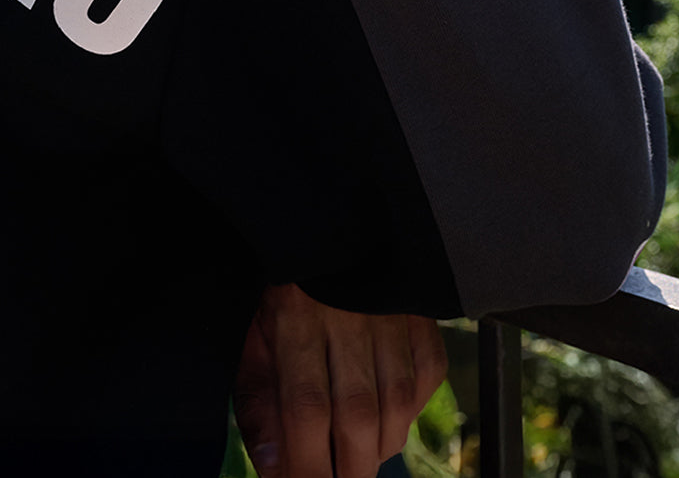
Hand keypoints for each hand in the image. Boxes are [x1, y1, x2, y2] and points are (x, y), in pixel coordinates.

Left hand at [233, 282, 446, 477]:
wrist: (325, 226)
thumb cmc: (281, 289)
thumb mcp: (252, 337)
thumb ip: (259, 402)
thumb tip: (273, 468)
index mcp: (294, 315)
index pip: (305, 408)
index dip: (306, 465)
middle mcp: (346, 314)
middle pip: (358, 414)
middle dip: (347, 469)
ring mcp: (389, 311)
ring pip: (396, 403)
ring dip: (377, 445)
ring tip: (356, 455)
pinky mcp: (419, 310)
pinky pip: (426, 376)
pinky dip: (410, 409)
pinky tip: (387, 415)